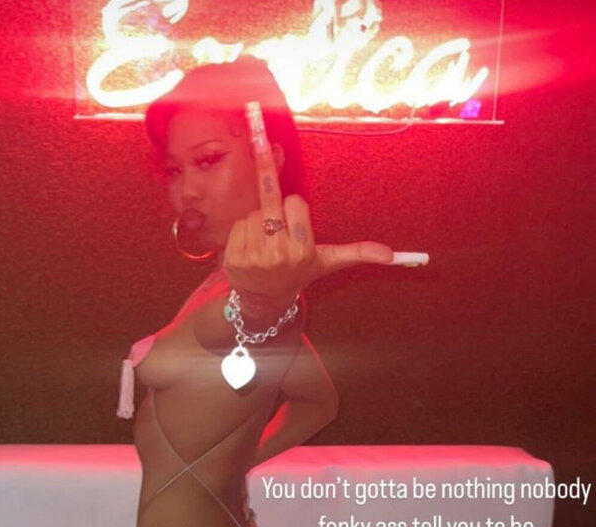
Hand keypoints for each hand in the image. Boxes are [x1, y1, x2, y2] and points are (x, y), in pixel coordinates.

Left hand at [223, 100, 394, 301]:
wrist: (264, 302)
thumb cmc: (298, 273)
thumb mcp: (328, 263)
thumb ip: (357, 253)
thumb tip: (392, 255)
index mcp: (304, 250)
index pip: (296, 203)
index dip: (295, 207)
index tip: (295, 221)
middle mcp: (279, 254)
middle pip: (270, 197)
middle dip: (265, 166)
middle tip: (257, 124)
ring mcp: (255, 256)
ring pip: (254, 213)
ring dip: (258, 220)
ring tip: (265, 241)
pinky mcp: (234, 259)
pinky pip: (238, 224)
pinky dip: (242, 230)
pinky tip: (250, 246)